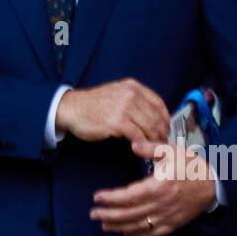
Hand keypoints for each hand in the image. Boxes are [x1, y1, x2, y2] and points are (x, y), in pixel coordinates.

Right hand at [55, 78, 169, 144]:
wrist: (71, 108)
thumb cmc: (92, 105)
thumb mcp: (116, 93)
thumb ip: (133, 100)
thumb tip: (151, 116)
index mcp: (132, 87)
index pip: (158, 103)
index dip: (165, 118)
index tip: (165, 129)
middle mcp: (131, 94)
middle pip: (157, 117)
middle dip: (161, 133)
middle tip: (161, 143)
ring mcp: (125, 107)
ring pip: (150, 127)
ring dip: (154, 140)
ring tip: (153, 148)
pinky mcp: (118, 122)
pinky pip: (138, 136)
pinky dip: (142, 144)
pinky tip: (139, 148)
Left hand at [89, 140, 216, 235]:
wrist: (213, 184)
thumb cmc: (191, 166)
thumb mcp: (171, 151)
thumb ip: (150, 148)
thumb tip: (134, 144)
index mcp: (158, 186)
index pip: (128, 196)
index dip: (110, 199)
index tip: (97, 198)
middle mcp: (160, 205)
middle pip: (129, 214)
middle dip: (109, 215)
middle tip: (93, 214)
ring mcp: (166, 217)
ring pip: (138, 226)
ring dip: (119, 227)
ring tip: (104, 225)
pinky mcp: (173, 224)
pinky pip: (152, 234)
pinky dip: (137, 235)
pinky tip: (126, 233)